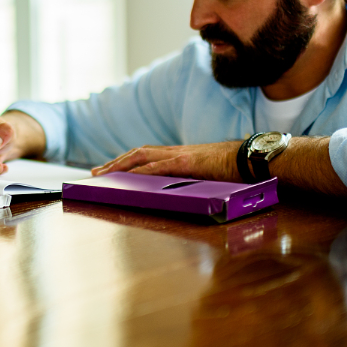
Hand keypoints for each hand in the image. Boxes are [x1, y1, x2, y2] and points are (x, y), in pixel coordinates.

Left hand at [90, 141, 240, 181]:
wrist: (251, 158)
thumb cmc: (234, 169)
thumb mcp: (207, 175)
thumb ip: (192, 181)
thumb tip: (181, 195)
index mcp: (179, 155)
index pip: (146, 155)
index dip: (125, 161)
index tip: (109, 169)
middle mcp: (176, 152)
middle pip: (137, 153)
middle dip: (114, 163)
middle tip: (96, 173)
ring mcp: (180, 155)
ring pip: (142, 156)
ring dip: (120, 165)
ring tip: (104, 174)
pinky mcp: (187, 162)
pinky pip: (159, 167)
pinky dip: (141, 171)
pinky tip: (129, 176)